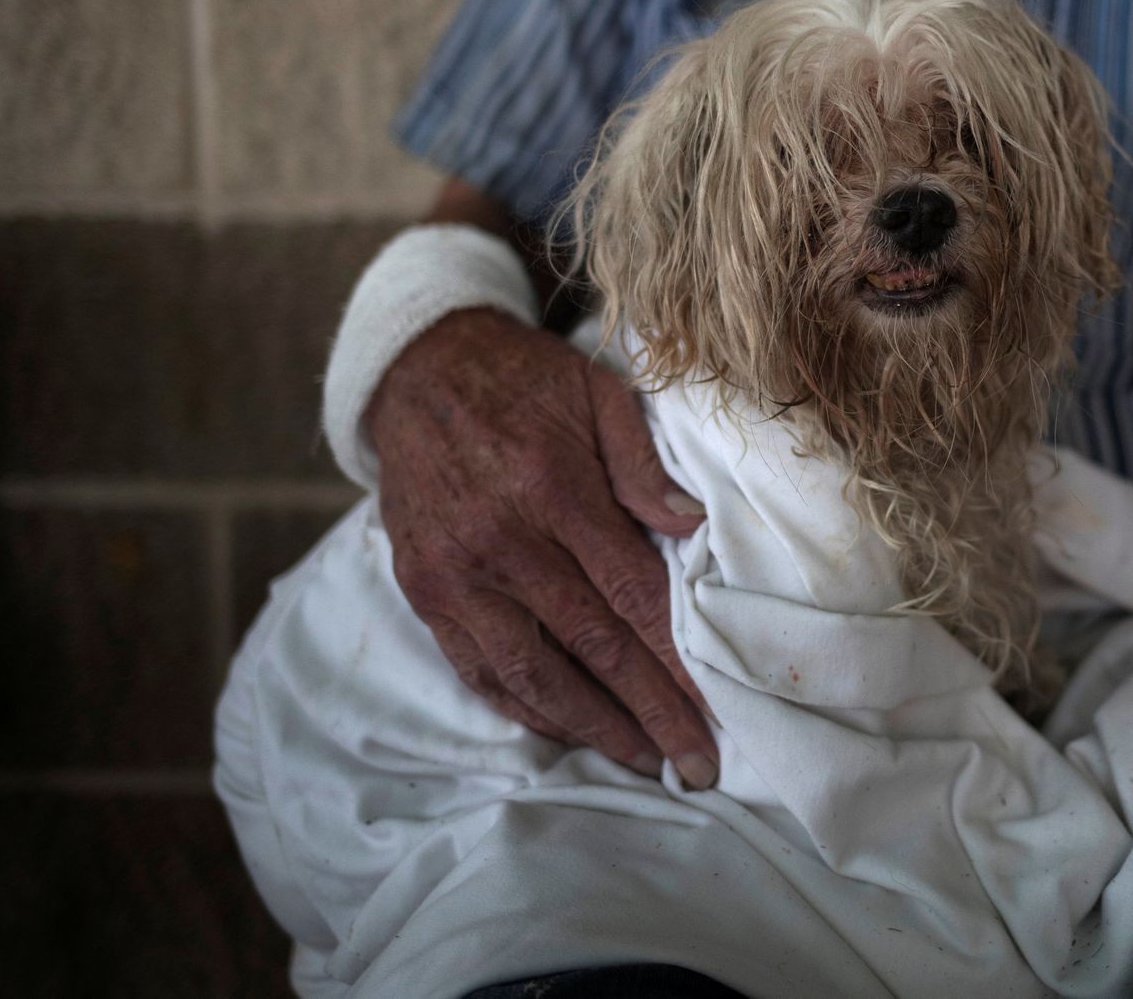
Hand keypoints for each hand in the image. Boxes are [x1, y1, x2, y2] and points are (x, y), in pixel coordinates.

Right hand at [367, 307, 718, 787]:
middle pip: (592, 647)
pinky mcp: (423, 592)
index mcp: (551, 489)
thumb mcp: (598, 394)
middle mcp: (499, 542)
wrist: (417, 369)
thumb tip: (693, 527)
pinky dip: (525, 708)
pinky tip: (570, 730)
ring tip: (644, 759)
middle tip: (698, 763)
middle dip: (651, 711)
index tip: (715, 708)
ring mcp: (454, 575)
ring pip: (531, 674)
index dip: (676, 660)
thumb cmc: (525, 380)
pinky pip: (478, 668)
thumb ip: (644, 464)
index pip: (631, 595)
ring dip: (592, 727)